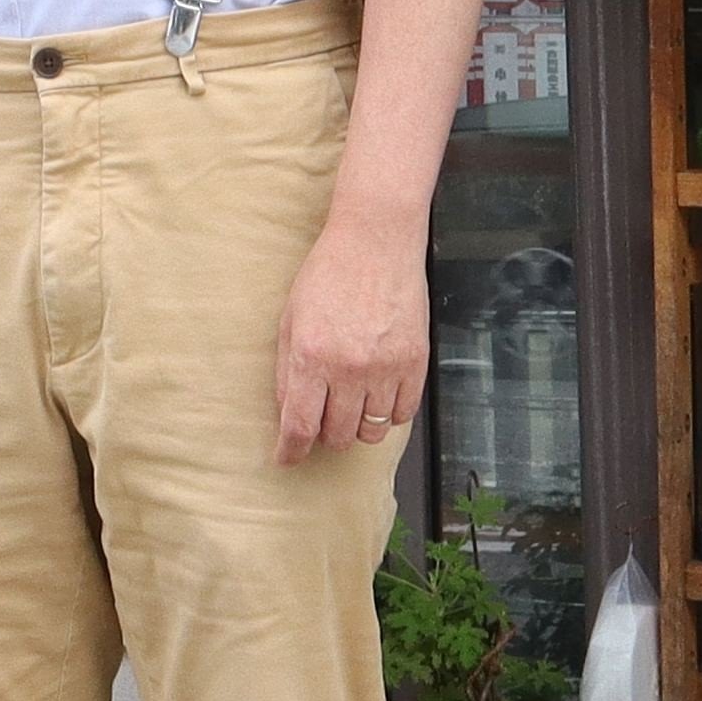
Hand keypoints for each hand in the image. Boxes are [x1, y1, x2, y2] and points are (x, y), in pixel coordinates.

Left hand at [277, 218, 428, 468]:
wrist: (376, 241)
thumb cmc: (329, 274)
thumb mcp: (291, 318)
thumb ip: (286, 369)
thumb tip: (288, 412)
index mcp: (310, 356)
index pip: (299, 425)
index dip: (291, 451)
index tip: (287, 458)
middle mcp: (347, 368)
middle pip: (336, 435)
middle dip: (325, 434)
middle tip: (323, 417)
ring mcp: (385, 368)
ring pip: (371, 431)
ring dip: (357, 425)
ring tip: (352, 402)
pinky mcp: (414, 364)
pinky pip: (403, 415)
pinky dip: (389, 414)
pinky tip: (379, 394)